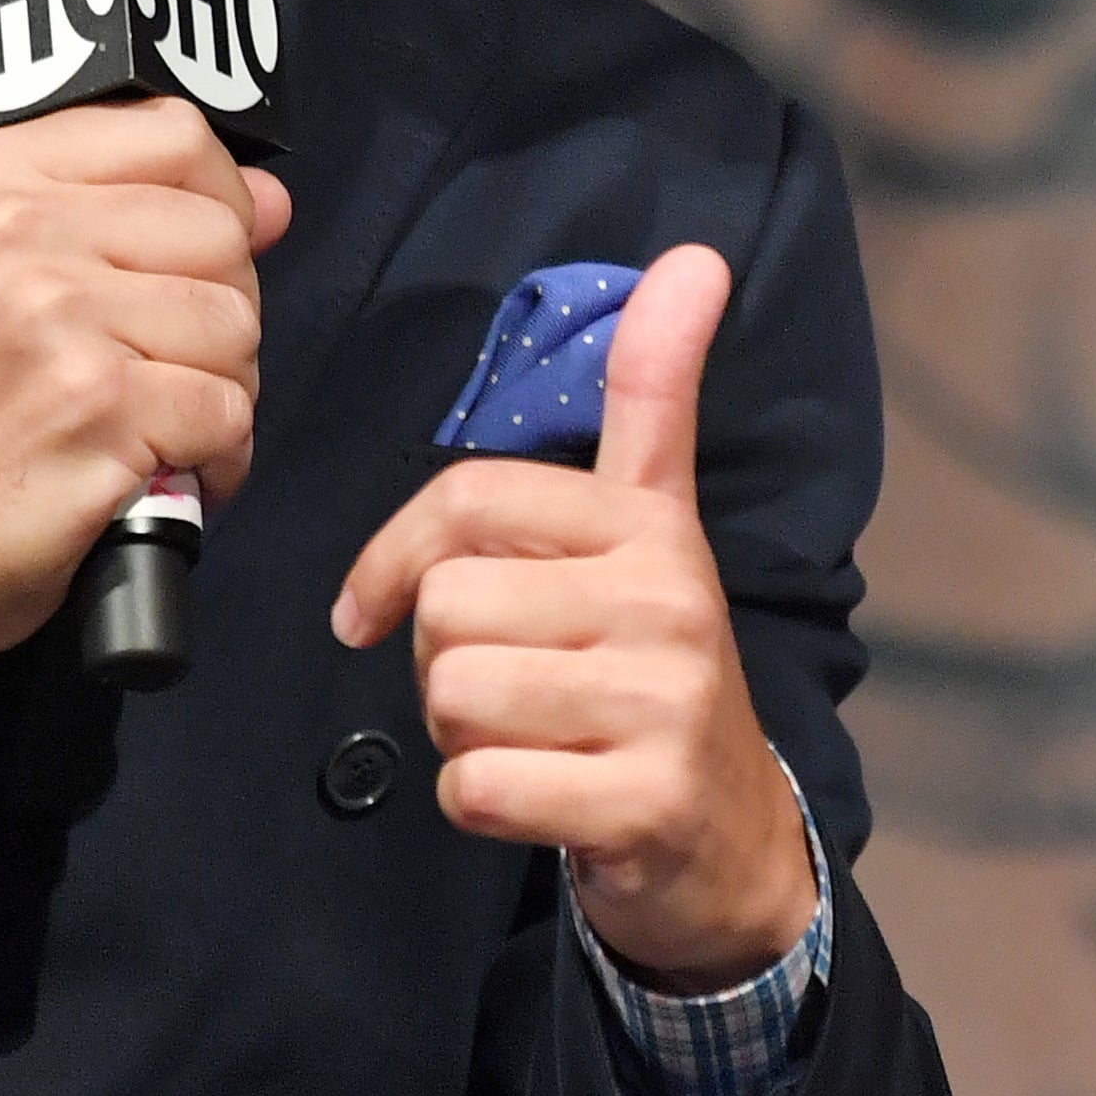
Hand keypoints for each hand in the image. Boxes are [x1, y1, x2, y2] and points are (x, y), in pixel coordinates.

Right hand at [0, 100, 292, 677]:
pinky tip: (156, 470)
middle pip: (221, 236)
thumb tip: (272, 198)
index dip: (216, 203)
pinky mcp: (98, 404)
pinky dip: (214, 459)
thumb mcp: (13, 271)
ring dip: (219, 391)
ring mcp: (58, 317)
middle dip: (217, 316)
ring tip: (149, 422)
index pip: (175, 134)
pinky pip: (229, 413)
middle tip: (154, 369)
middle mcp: (20, 230)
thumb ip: (143, 215)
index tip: (183, 265)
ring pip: (237, 326)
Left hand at [330, 244, 817, 985]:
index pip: (470, 500)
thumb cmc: (646, 673)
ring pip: (455, 691)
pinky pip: (477, 785)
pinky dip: (479, 806)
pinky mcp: (644, 799)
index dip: (390, 559)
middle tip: (509, 692)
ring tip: (529, 740)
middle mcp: (669, 598)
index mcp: (651, 524)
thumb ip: (655, 396)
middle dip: (442, 662)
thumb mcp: (651, 528)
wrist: (727, 840)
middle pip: (446, 606)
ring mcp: (664, 701)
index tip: (368, 612)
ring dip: (460, 735)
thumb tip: (696, 255)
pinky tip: (538, 801)